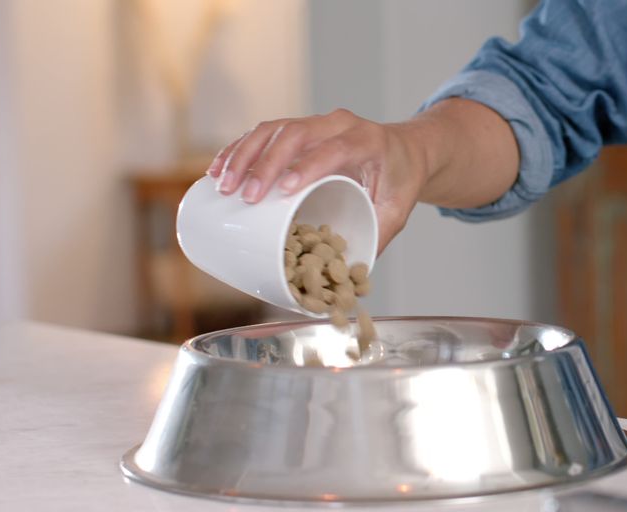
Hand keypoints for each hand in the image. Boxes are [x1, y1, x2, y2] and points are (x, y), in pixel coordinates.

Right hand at [206, 109, 428, 254]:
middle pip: (296, 133)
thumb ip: (379, 237)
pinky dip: (239, 149)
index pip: (334, 148)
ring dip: (244, 155)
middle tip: (245, 196)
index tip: (285, 189)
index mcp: (367, 141)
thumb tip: (352, 272)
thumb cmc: (401, 180)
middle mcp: (339, 124)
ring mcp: (316, 123)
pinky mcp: (299, 128)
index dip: (309, 166)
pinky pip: (264, 132)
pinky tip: (219, 169)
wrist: (407, 149)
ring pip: (273, 129)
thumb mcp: (397, 209)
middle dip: (266, 163)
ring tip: (223, 184)